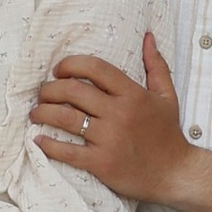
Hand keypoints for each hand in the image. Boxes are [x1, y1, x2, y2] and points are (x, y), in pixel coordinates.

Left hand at [31, 34, 191, 204]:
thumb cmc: (168, 135)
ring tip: (36, 112)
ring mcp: (109, 139)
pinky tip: (38, 139)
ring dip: (43, 112)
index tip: (59, 70)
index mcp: (133, 94)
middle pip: (73, 91)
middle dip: (50, 89)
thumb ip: (156, 65)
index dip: (71, 64)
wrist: (175, 175)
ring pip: (65, 118)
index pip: (95, 68)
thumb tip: (148, 37)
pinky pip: (68, 152)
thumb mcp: (167, 96)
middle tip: (42, 92)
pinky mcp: (102, 164)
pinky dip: (49, 144)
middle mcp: (119, 114)